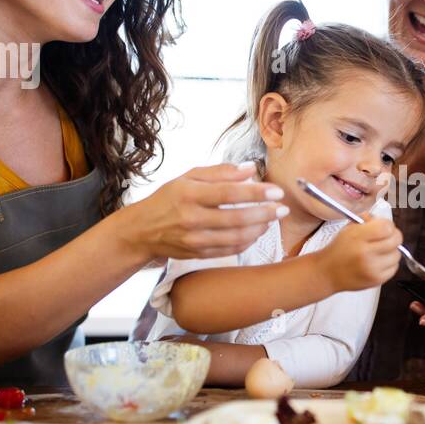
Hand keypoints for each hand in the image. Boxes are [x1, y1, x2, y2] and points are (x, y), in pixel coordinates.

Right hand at [120, 163, 286, 261]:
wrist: (142, 231)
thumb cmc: (168, 199)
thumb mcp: (188, 177)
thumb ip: (220, 172)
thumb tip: (249, 169)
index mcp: (189, 194)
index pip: (229, 193)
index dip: (256, 193)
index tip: (276, 192)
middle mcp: (192, 218)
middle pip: (237, 218)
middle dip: (265, 213)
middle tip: (283, 209)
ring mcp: (195, 240)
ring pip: (236, 237)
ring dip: (259, 228)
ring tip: (271, 219)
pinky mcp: (198, 254)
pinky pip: (230, 250)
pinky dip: (247, 241)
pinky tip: (256, 231)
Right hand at [320, 215, 402, 292]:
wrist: (328, 272)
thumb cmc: (339, 250)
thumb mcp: (348, 228)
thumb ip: (367, 220)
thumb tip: (384, 221)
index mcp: (358, 237)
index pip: (387, 227)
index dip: (388, 225)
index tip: (384, 227)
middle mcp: (366, 253)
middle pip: (396, 240)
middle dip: (392, 236)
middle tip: (385, 238)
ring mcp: (372, 269)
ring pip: (397, 254)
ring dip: (391, 251)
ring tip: (379, 251)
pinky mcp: (376, 280)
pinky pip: (394, 268)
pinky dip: (389, 264)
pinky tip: (379, 262)